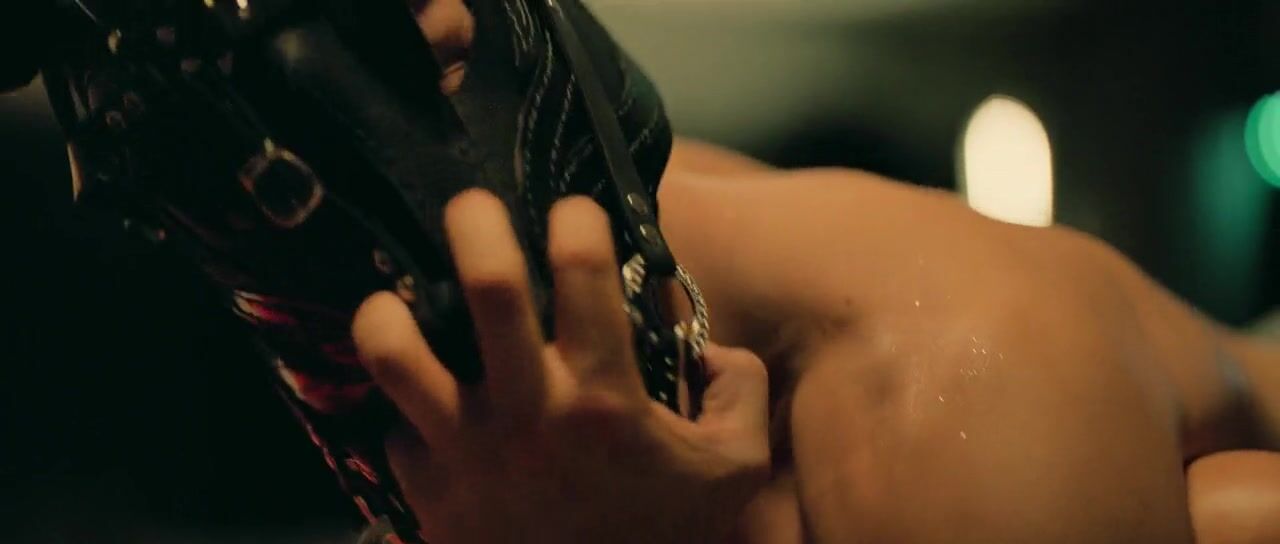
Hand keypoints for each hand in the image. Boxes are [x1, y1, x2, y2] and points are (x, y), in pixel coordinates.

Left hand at [351, 190, 769, 543]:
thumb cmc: (663, 540)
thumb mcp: (733, 469)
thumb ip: (738, 391)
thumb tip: (707, 344)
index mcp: (605, 399)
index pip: (586, 275)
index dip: (578, 221)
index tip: (573, 213)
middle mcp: (529, 414)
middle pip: (487, 287)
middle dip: (474, 223)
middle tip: (469, 206)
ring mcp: (468, 453)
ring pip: (396, 354)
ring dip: (388, 313)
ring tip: (396, 299)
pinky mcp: (429, 494)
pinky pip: (396, 432)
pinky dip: (409, 415)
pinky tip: (428, 411)